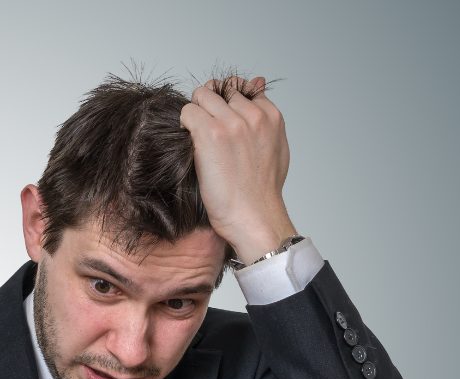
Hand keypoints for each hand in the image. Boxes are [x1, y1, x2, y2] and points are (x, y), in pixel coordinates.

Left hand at [179, 76, 297, 264]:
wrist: (253, 215)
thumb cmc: (262, 190)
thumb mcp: (276, 146)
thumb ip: (266, 115)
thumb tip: (258, 83)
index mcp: (271, 116)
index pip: (242, 87)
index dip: (226, 100)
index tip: (220, 117)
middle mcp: (252, 114)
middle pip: (220, 89)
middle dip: (208, 104)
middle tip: (203, 128)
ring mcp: (231, 122)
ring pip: (201, 95)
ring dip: (194, 112)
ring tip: (195, 136)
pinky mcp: (210, 133)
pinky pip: (187, 111)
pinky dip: (183, 123)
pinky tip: (189, 142)